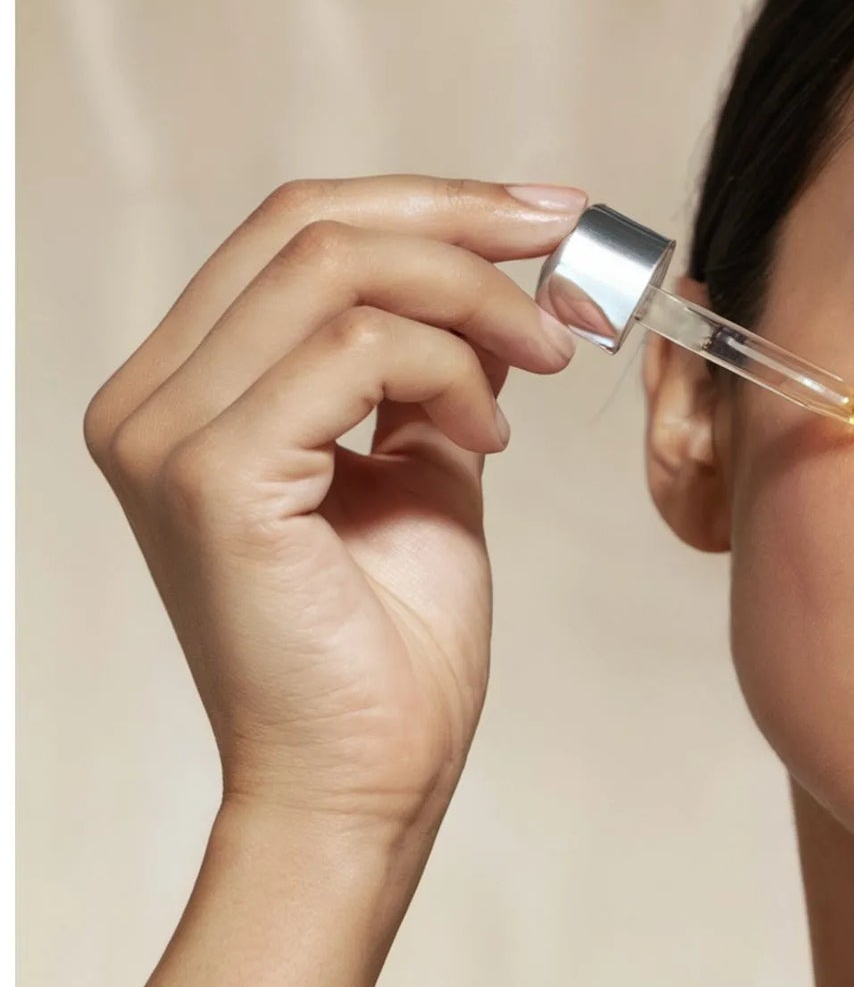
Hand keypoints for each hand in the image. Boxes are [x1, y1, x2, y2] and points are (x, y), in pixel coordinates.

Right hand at [84, 175, 584, 832]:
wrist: (368, 783)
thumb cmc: (392, 649)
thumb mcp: (427, 468)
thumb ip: (438, 369)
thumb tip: (498, 280)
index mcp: (184, 388)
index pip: (293, 231)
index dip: (431, 202)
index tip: (547, 214)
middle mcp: (150, 400)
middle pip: (308, 223)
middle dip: (463, 221)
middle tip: (570, 250)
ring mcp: (168, 435)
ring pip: (336, 270)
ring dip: (472, 302)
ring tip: (541, 366)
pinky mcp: (213, 478)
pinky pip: (351, 354)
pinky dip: (448, 373)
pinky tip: (487, 439)